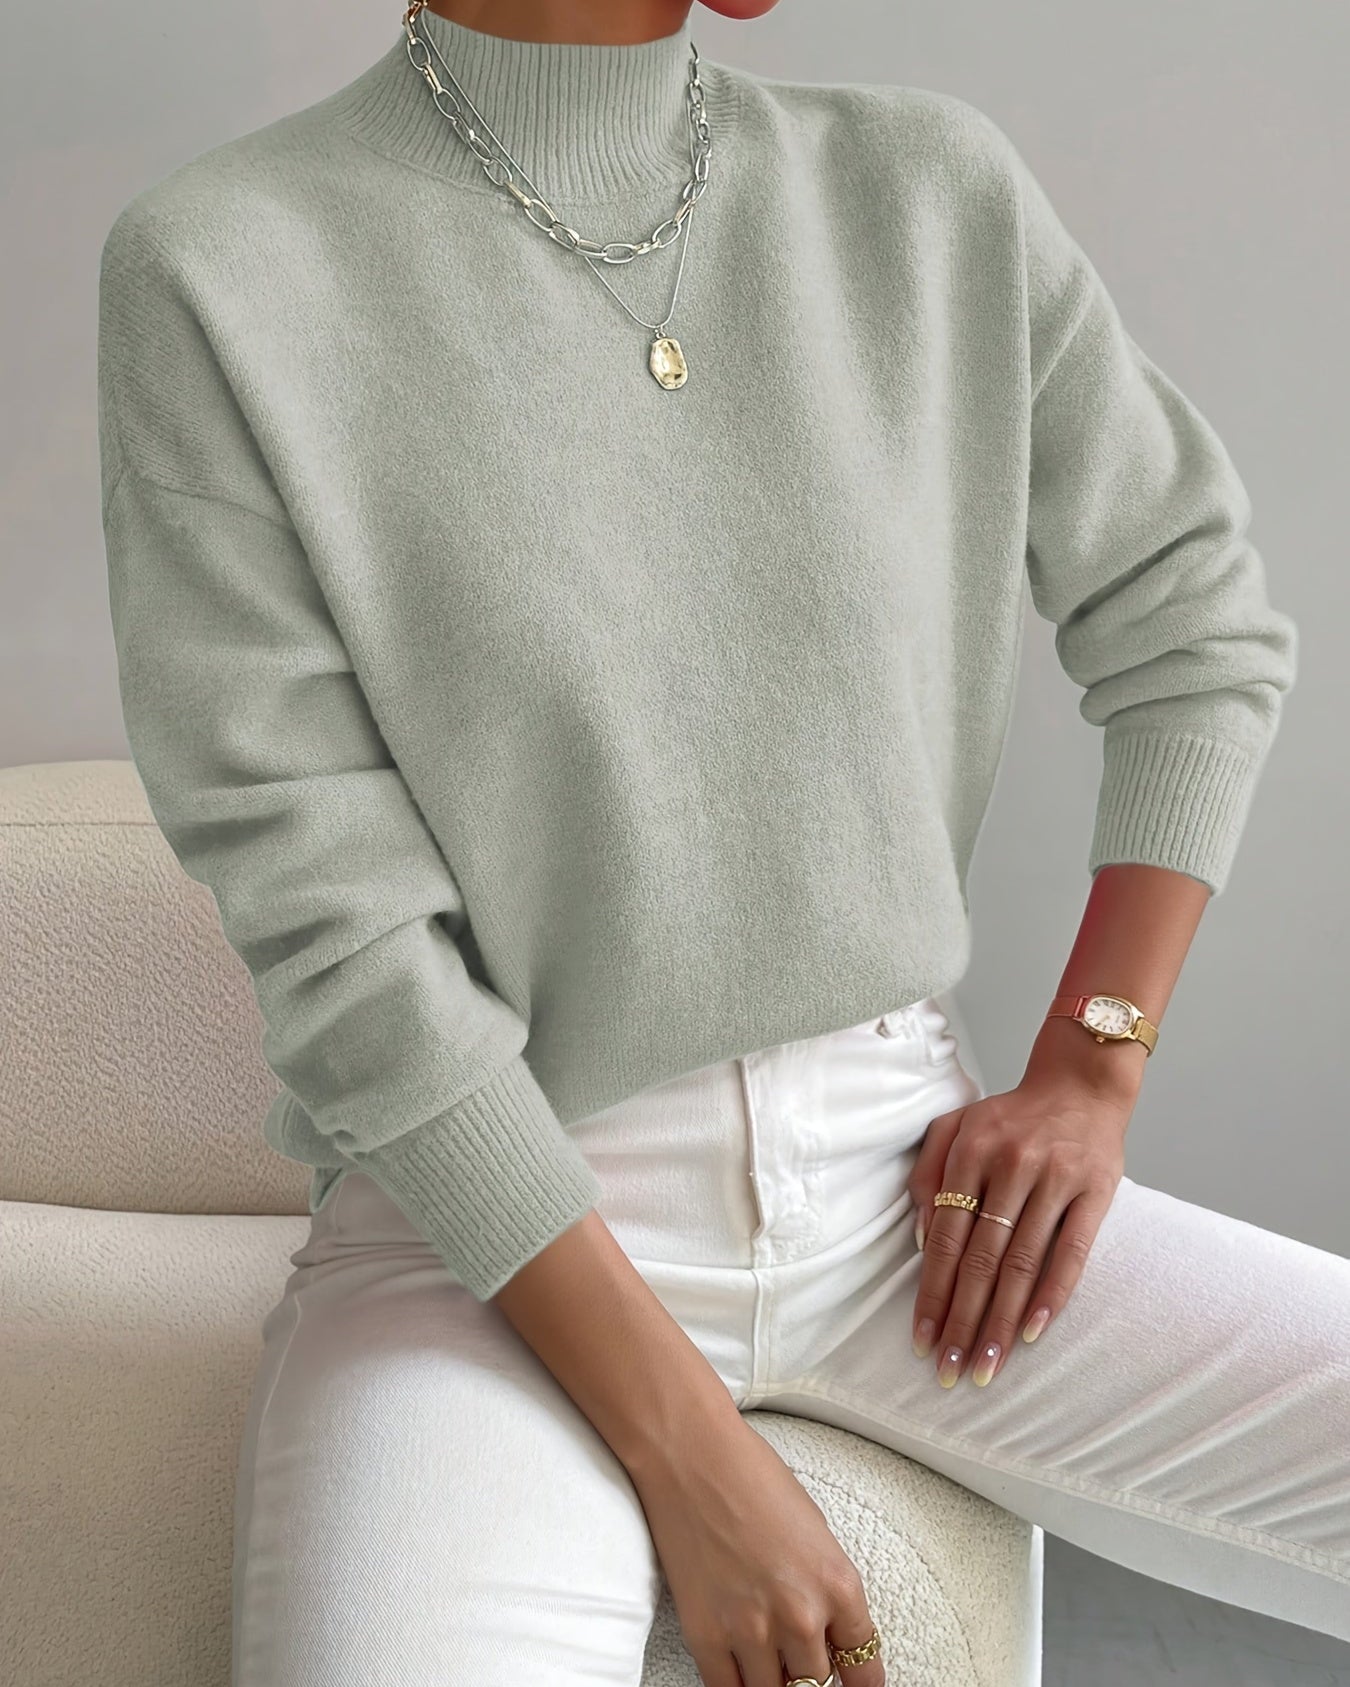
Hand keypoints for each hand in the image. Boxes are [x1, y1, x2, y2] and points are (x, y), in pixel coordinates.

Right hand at [626, 1408, 885, 1686]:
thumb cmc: (753, 1477)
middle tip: (796, 1660)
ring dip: (772, 1681)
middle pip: (816, 1686)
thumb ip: (825, 1590)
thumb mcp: (815, 1531)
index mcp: (837, 1584)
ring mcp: (752, 1630)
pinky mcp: (706, 1636)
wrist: (692, 1454)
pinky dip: (736, 1685)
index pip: (864, 1671)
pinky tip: (738, 1668)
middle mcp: (801, 1615)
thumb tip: (826, 1637)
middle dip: (809, 1676)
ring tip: (766, 1660)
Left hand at [906, 1031, 1136, 1387]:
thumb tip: (917, 1239)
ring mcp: (1055, 1179)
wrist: (1081, 1083)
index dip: (932, 1291)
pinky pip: (1072, 1252)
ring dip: (1003, 1321)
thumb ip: (926, 1172)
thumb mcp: (954, 1125)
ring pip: (1023, 1263)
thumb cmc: (1010, 1116)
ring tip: (986, 1364)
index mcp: (970, 1151)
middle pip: (981, 1258)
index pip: (945, 1236)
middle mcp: (1010, 1165)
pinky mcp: (1095, 1191)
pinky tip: (1034, 1332)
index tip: (922, 1338)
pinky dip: (1052, 1294)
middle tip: (950, 1370)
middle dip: (962, 1320)